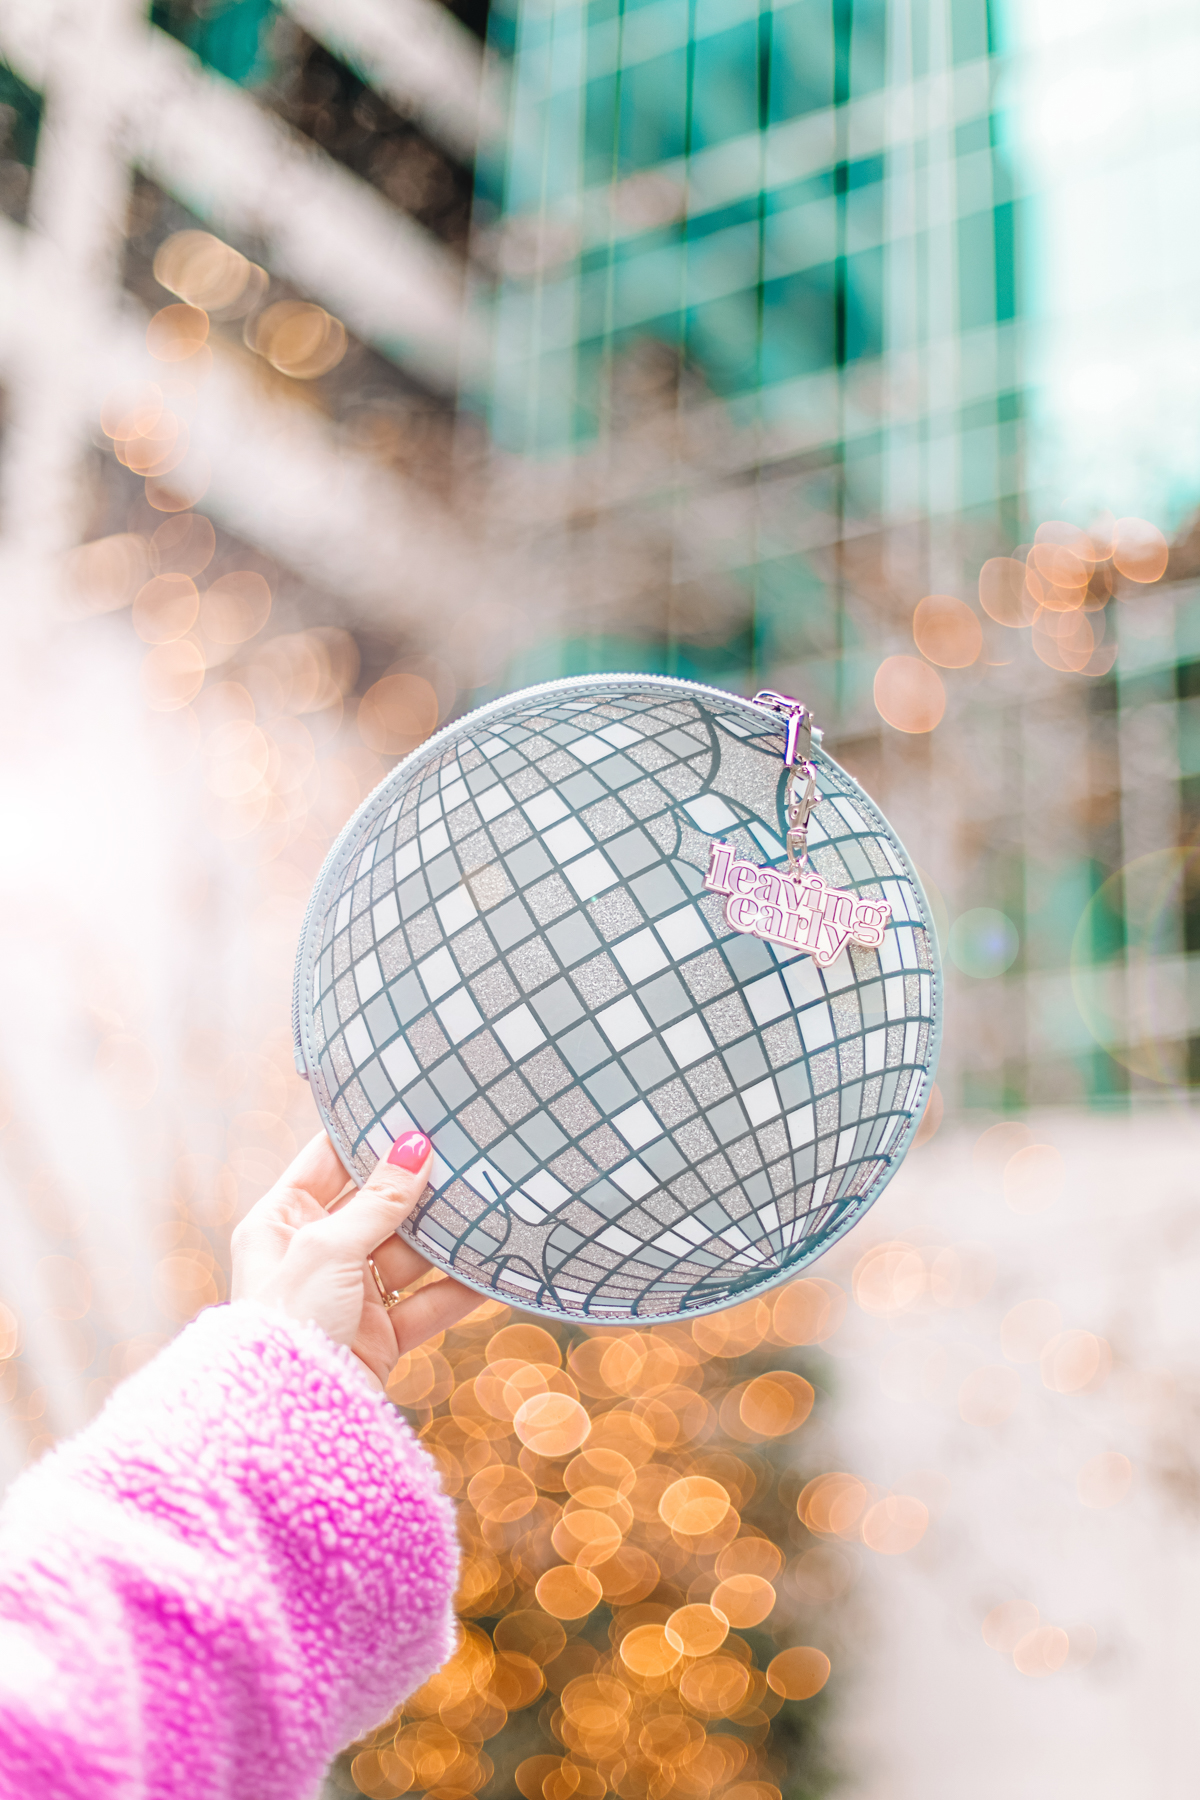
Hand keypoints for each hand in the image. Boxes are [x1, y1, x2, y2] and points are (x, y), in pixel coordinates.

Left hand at [231, 1129, 479, 1385]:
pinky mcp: (378, 1336)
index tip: (413, 1107)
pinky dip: (458, 1288)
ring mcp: (348, 1295)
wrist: (286, 1423)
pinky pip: (426, 1302)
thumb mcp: (328, 1248)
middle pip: (376, 1206)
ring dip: (445, 1237)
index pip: (328, 1161)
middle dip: (419, 1187)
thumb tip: (414, 1145)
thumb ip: (378, 1200)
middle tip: (467, 1155)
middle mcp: (314, 1253)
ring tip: (491, 1207)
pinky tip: (492, 1267)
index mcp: (280, 1221)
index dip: (367, 1135)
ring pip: (408, 1253)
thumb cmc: (287, 1322)